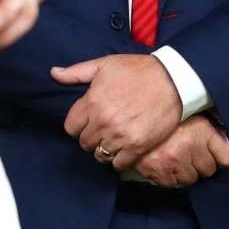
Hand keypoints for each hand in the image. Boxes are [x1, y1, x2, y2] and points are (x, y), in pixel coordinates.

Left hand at [53, 53, 182, 164]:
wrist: (174, 80)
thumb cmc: (139, 70)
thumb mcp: (105, 64)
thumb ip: (77, 72)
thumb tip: (54, 73)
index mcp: (92, 102)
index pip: (71, 127)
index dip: (78, 125)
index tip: (88, 122)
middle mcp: (103, 121)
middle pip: (84, 143)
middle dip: (91, 137)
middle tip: (102, 130)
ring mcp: (120, 136)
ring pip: (100, 155)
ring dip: (104, 149)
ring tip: (113, 140)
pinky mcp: (137, 146)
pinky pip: (118, 164)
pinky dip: (119, 160)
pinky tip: (124, 150)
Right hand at [130, 116, 228, 187]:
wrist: (135, 120)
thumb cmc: (170, 119)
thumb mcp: (198, 119)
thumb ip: (221, 134)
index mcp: (202, 130)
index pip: (227, 158)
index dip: (221, 156)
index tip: (214, 152)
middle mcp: (189, 146)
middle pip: (209, 170)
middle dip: (202, 162)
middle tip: (190, 151)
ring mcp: (173, 160)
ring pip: (192, 179)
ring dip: (187, 171)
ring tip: (177, 156)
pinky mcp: (158, 172)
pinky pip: (174, 184)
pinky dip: (171, 176)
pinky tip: (166, 163)